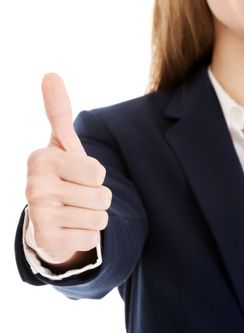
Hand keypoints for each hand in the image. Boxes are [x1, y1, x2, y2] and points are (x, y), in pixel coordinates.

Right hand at [25, 73, 111, 263]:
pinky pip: (92, 238)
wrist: (46, 220)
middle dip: (98, 199)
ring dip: (94, 217)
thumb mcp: (62, 144)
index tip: (76, 175)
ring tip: (74, 212)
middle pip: (102, 196)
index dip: (96, 176)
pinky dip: (87, 236)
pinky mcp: (46, 240)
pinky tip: (69, 230)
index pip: (97, 170)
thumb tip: (50, 74)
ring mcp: (38, 215)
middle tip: (77, 197)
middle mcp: (34, 186)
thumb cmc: (62, 176)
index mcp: (41, 159)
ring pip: (100, 218)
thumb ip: (58, 112)